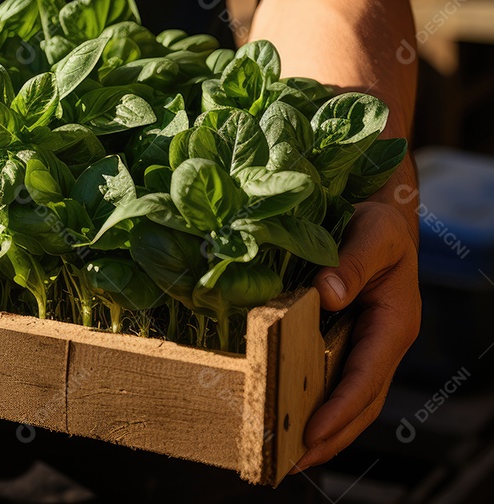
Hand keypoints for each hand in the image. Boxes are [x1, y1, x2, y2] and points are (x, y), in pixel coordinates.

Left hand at [294, 192, 419, 470]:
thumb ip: (353, 260)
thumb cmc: (378, 221)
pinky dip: (309, 400)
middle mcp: (378, 342)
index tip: (310, 432)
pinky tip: (280, 412)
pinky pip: (328, 378)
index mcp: (393, 324)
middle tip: (289, 463)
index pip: (365, 377)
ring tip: (281, 455)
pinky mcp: (342, 338)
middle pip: (358, 403)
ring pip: (345, 398)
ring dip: (320, 430)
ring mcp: (362, 344)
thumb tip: (329, 293)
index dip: (339, 408)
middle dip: (328, 437)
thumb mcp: (373, 232)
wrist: (379, 211)